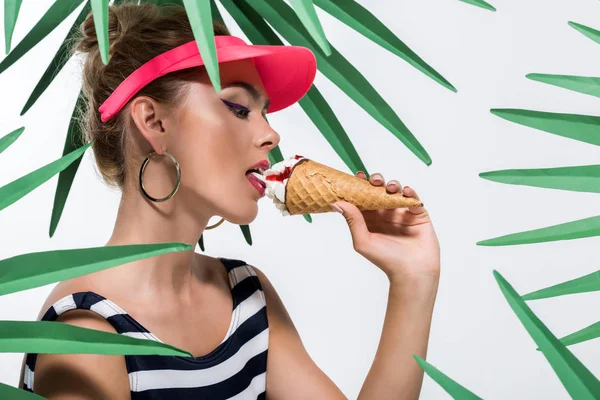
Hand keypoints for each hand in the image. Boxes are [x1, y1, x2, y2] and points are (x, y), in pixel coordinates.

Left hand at [332, 171, 439, 291]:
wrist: (412, 272)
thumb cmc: (386, 260)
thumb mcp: (363, 240)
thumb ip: (352, 220)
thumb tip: (336, 203)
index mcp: (370, 218)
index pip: (363, 197)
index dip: (359, 186)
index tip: (356, 176)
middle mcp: (385, 213)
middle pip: (379, 191)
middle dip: (376, 182)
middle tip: (374, 180)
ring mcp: (402, 212)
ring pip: (396, 191)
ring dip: (393, 185)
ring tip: (390, 187)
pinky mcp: (417, 214)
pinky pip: (413, 199)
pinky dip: (410, 193)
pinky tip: (405, 192)